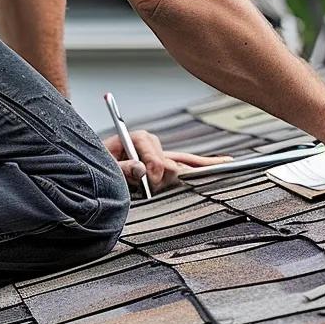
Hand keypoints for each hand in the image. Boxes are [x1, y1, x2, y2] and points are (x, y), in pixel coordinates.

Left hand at [102, 130, 233, 191]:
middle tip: (147, 185)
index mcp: (138, 138)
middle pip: (171, 161)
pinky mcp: (165, 164)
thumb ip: (123, 169)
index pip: (154, 152)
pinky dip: (206, 165)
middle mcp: (153, 143)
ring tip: (146, 184)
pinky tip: (226, 161)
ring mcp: (161, 153)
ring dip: (165, 181)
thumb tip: (141, 170)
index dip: (151, 165)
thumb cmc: (100, 164)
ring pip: (179, 167)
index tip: (145, 177)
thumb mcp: (106, 166)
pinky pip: (189, 164)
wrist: (98, 165)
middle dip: (161, 177)